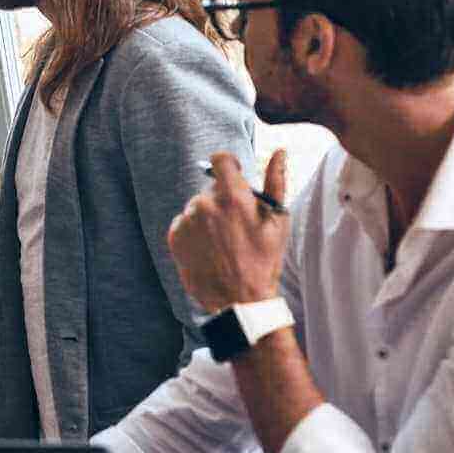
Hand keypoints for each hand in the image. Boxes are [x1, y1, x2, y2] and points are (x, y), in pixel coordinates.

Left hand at [169, 149, 289, 311]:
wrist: (239, 300)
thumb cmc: (263, 261)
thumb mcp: (278, 221)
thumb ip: (276, 182)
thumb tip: (279, 152)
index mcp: (233, 197)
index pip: (220, 159)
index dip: (228, 166)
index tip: (234, 178)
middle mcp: (205, 204)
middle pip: (210, 189)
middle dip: (222, 201)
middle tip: (235, 227)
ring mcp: (187, 220)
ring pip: (197, 207)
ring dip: (207, 218)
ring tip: (222, 243)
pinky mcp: (174, 236)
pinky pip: (184, 223)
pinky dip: (194, 232)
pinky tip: (209, 250)